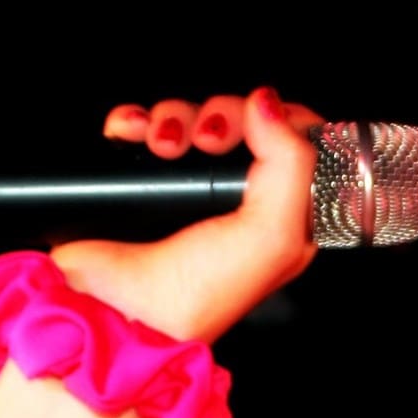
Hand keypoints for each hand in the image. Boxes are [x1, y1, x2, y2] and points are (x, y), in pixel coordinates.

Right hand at [48, 88, 322, 343]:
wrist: (117, 312)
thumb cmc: (197, 295)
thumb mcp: (272, 237)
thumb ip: (290, 165)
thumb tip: (268, 106)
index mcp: (282, 215)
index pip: (300, 142)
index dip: (284, 118)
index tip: (264, 119)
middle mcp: (237, 200)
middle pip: (244, 122)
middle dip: (224, 118)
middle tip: (209, 141)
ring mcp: (186, 190)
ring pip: (192, 118)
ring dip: (175, 118)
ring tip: (161, 146)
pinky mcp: (139, 181)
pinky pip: (142, 125)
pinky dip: (136, 121)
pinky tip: (132, 136)